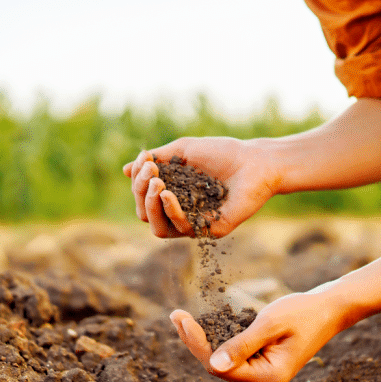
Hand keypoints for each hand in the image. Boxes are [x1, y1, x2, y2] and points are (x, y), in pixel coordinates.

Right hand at [123, 137, 277, 237]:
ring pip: (158, 228)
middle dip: (140, 193)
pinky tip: (168, 194)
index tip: (146, 159)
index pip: (143, 197)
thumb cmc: (222, 153)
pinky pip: (181, 229)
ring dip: (150, 206)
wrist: (255, 161)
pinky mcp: (209, 230)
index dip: (138, 181)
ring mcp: (194, 223)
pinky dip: (171, 211)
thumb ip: (156, 160)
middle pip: (145, 214)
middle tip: (151, 172)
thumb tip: (125, 170)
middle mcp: (181, 211)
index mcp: (173, 194)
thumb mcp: (183, 150)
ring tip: (156, 184)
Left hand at [169, 292, 347, 381]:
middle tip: (176, 315)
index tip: (181, 318)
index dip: (197, 344)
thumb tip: (213, 365)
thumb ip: (242, 344)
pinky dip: (217, 339)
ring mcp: (263, 377)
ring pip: (222, 361)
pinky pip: (232, 356)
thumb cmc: (303, 312)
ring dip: (203, 340)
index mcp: (268, 378)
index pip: (220, 367)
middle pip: (218, 366)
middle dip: (195, 341)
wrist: (328, 310)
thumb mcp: (270, 324)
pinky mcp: (261, 366)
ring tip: (181, 318)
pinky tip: (201, 325)